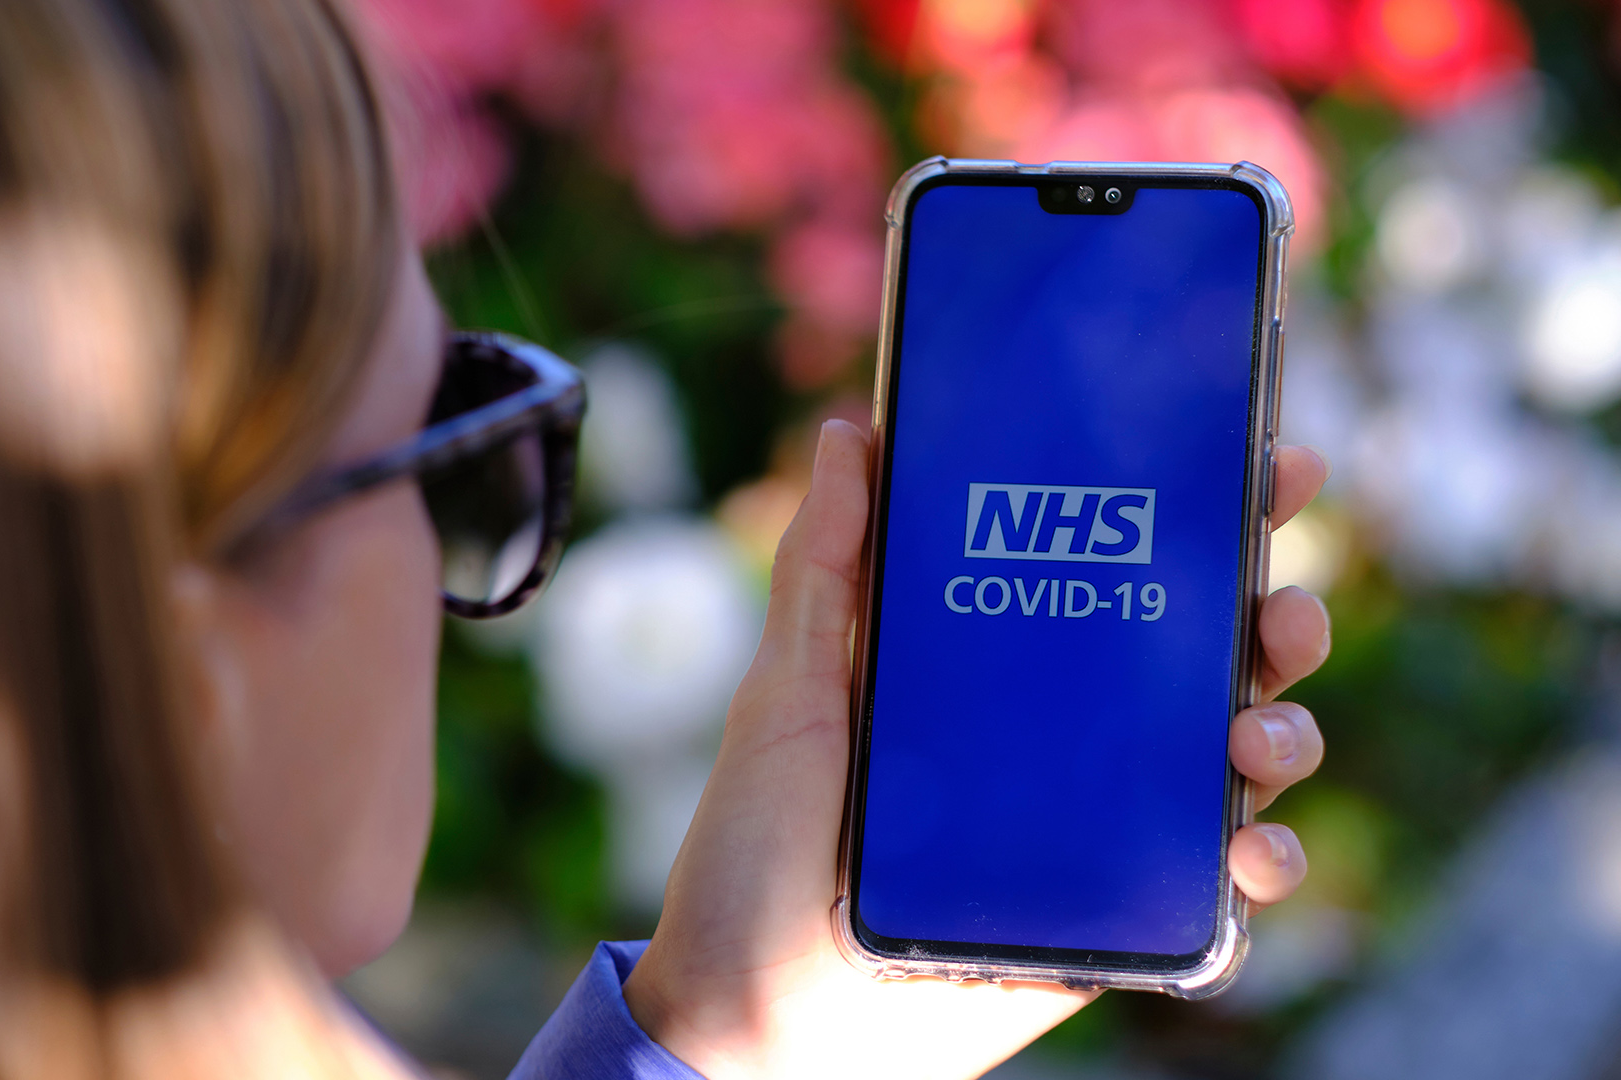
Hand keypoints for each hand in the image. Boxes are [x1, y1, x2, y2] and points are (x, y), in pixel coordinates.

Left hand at [623, 423, 1331, 1079]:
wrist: (751, 1014)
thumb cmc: (755, 850)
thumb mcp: (789, 692)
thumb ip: (823, 567)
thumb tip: (849, 432)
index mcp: (1005, 669)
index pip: (1123, 572)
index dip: (1207, 515)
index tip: (1269, 459)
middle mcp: (1066, 741)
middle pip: (1207, 659)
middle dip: (1275, 616)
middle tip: (1279, 606)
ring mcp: (1097, 833)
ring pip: (1237, 766)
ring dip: (1284, 733)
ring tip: (1251, 736)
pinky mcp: (1110, 925)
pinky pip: (1221, 896)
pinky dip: (1262, 869)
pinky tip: (1251, 853)